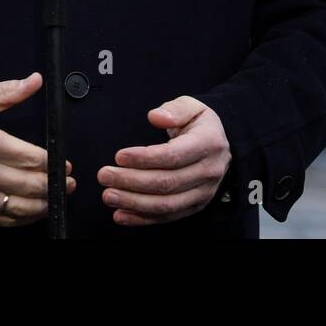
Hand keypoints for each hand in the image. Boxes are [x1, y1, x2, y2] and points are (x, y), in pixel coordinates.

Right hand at [0, 71, 74, 226]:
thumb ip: (8, 91)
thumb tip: (35, 81)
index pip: (30, 158)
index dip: (53, 162)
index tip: (63, 163)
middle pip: (28, 185)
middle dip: (54, 185)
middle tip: (67, 181)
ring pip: (17, 207)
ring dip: (42, 205)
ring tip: (56, 198)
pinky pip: (0, 220)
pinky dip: (21, 219)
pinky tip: (33, 211)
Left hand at [98, 96, 230, 225]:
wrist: (220, 144)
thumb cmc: (200, 124)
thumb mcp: (192, 106)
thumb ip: (174, 109)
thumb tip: (155, 117)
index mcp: (208, 143)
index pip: (173, 156)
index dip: (144, 158)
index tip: (119, 156)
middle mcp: (208, 171)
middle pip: (166, 183)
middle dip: (131, 181)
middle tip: (104, 175)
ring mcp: (203, 192)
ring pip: (166, 204)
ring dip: (134, 203)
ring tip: (109, 195)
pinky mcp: (195, 206)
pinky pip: (167, 217)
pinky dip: (142, 219)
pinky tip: (121, 215)